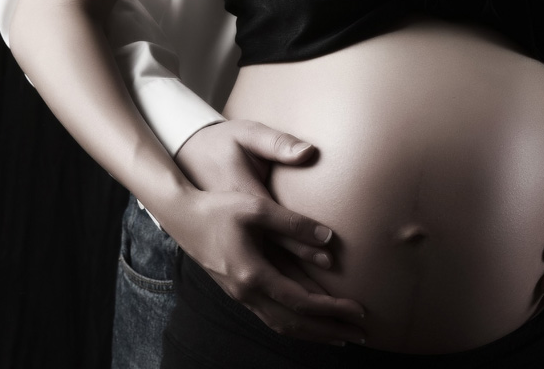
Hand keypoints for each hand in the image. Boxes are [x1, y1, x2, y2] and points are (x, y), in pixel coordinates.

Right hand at [166, 119, 365, 344]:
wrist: (182, 216)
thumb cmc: (219, 207)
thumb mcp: (258, 206)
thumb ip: (294, 223)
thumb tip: (330, 239)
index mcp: (254, 275)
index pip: (302, 302)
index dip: (332, 309)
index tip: (359, 310)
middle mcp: (247, 293)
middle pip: (295, 325)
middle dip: (329, 332)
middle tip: (360, 335)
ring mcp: (241, 295)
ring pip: (282, 326)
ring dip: (313, 333)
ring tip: (339, 336)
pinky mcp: (238, 291)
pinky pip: (271, 318)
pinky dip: (294, 325)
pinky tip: (307, 321)